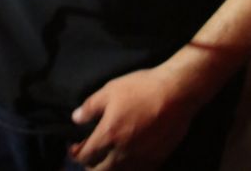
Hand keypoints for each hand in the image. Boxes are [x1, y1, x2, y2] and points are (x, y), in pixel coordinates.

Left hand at [68, 66, 197, 169]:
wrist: (175, 93)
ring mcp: (141, 159)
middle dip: (90, 166)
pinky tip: (128, 162)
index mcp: (108, 135)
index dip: (76, 154)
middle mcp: (122, 153)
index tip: (74, 148)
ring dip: (109, 170)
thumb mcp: (110, 90)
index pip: (85, 156)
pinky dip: (129, 170)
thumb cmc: (141, 88)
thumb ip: (90, 107)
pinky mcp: (157, 160)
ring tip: (106, 162)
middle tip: (88, 158)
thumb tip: (75, 119)